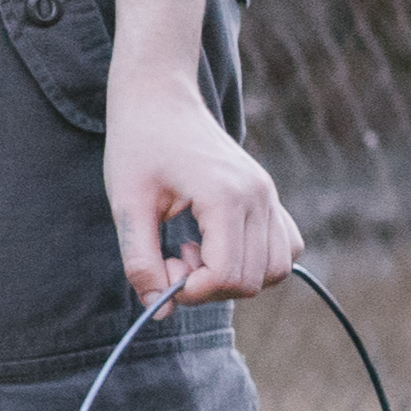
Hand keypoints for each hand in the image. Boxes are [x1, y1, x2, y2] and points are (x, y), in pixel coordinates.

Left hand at [108, 88, 296, 311]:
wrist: (159, 99)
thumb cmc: (138, 146)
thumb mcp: (126, 206)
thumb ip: (141, 261)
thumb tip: (160, 311)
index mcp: (226, 196)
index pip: (227, 276)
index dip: (193, 290)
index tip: (163, 271)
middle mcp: (259, 196)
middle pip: (252, 280)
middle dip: (208, 286)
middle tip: (172, 257)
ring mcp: (270, 195)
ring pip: (276, 270)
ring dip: (234, 276)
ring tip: (194, 249)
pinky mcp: (269, 196)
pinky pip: (284, 248)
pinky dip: (255, 261)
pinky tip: (216, 243)